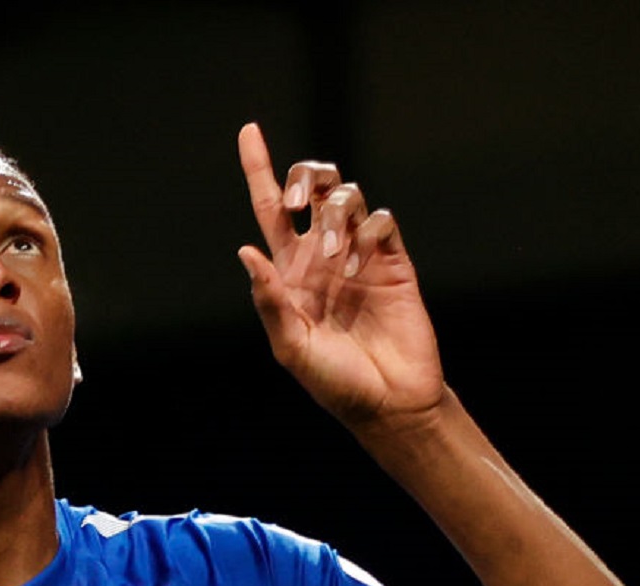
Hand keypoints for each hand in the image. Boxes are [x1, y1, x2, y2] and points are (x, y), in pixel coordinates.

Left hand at [236, 123, 444, 430]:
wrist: (389, 401)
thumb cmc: (334, 382)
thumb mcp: (291, 346)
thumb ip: (270, 301)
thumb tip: (246, 251)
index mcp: (290, 271)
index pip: (269, 210)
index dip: (259, 169)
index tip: (248, 131)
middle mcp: (323, 254)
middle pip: (311, 187)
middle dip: (303, 180)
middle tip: (299, 207)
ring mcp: (359, 253)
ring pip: (346, 197)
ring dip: (336, 219)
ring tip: (337, 262)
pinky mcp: (393, 260)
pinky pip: (380, 221)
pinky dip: (368, 235)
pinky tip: (361, 270)